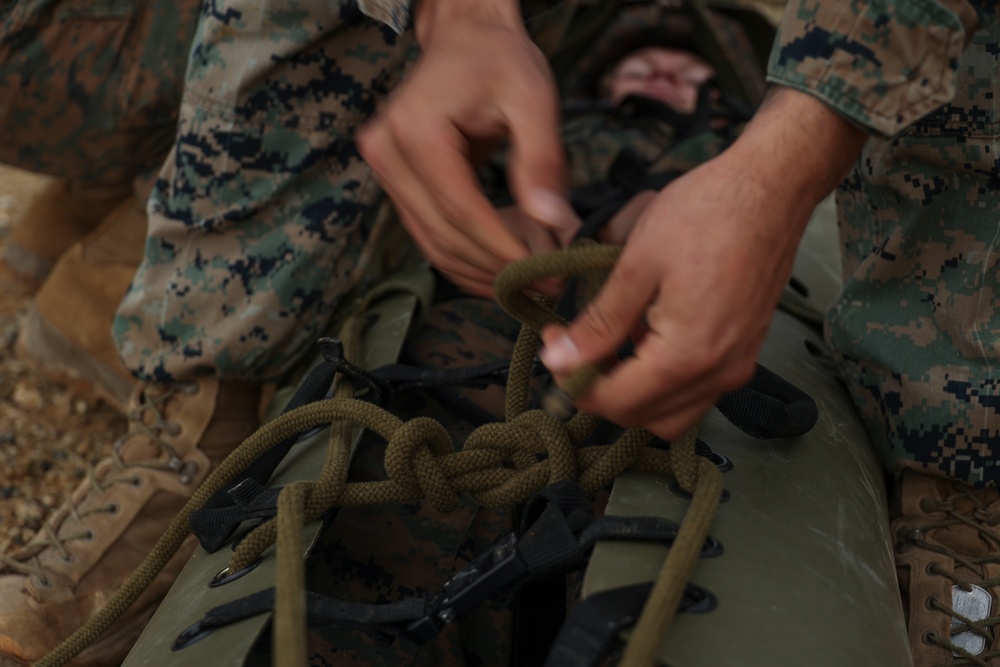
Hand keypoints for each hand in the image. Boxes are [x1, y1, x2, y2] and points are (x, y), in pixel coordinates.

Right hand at [358, 0, 579, 297]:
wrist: (464, 37)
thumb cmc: (500, 59)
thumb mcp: (533, 98)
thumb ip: (543, 160)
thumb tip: (556, 224)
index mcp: (418, 131)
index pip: (464, 211)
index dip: (506, 251)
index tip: (548, 275)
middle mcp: (388, 153)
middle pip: (445, 235)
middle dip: (498, 270)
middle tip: (547, 287)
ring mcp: (384, 170)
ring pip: (433, 245)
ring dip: (481, 273)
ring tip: (530, 284)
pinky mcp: (393, 182)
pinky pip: (429, 235)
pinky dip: (466, 259)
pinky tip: (502, 269)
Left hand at [540, 87, 867, 439]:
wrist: (771, 187)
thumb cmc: (707, 213)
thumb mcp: (637, 264)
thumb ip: (599, 322)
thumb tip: (559, 360)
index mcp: (687, 356)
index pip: (616, 403)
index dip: (573, 381)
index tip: (554, 342)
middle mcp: (719, 374)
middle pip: (642, 418)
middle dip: (599, 391)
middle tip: (574, 346)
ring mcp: (737, 367)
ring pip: (671, 413)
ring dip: (632, 391)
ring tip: (609, 342)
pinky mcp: (745, 353)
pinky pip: (695, 391)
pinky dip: (661, 380)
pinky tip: (644, 335)